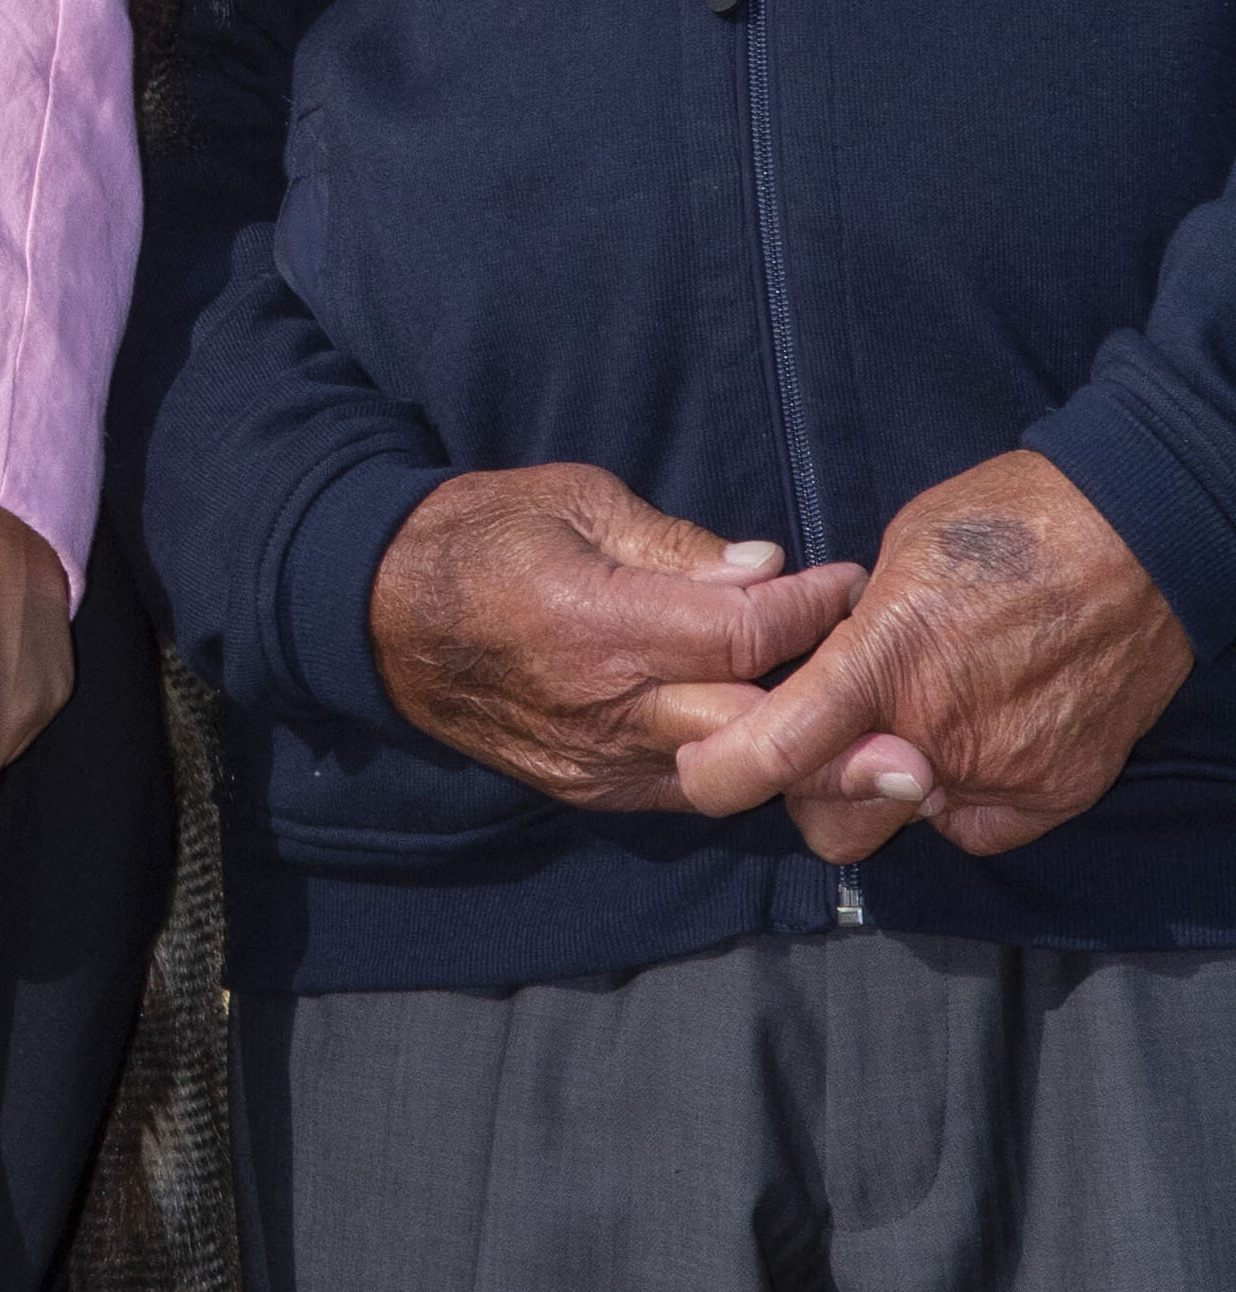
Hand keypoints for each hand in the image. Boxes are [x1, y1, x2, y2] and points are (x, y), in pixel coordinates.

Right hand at [369, 463, 863, 812]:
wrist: (375, 616)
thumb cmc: (476, 534)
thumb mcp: (572, 500)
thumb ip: (673, 545)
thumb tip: (764, 571)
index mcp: (597, 622)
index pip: (740, 633)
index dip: (810, 610)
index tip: (852, 581)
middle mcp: (603, 707)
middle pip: (748, 735)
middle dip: (837, 733)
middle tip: (915, 736)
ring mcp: (594, 762)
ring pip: (722, 781)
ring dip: (797, 769)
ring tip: (879, 763)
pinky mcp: (586, 790)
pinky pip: (680, 790)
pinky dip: (734, 772)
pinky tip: (782, 756)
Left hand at [674, 447, 1192, 859]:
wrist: (1140, 534)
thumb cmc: (1008, 520)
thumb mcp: (898, 553)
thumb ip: (851, 635)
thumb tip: (819, 672)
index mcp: (883, 662)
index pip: (774, 753)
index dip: (720, 774)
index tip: (702, 769)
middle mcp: (936, 735)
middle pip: (831, 821)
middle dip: (813, 794)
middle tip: (828, 740)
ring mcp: (1000, 773)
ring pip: (907, 822)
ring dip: (895, 788)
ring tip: (927, 713)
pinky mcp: (1054, 794)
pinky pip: (977, 826)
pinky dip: (965, 796)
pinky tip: (977, 734)